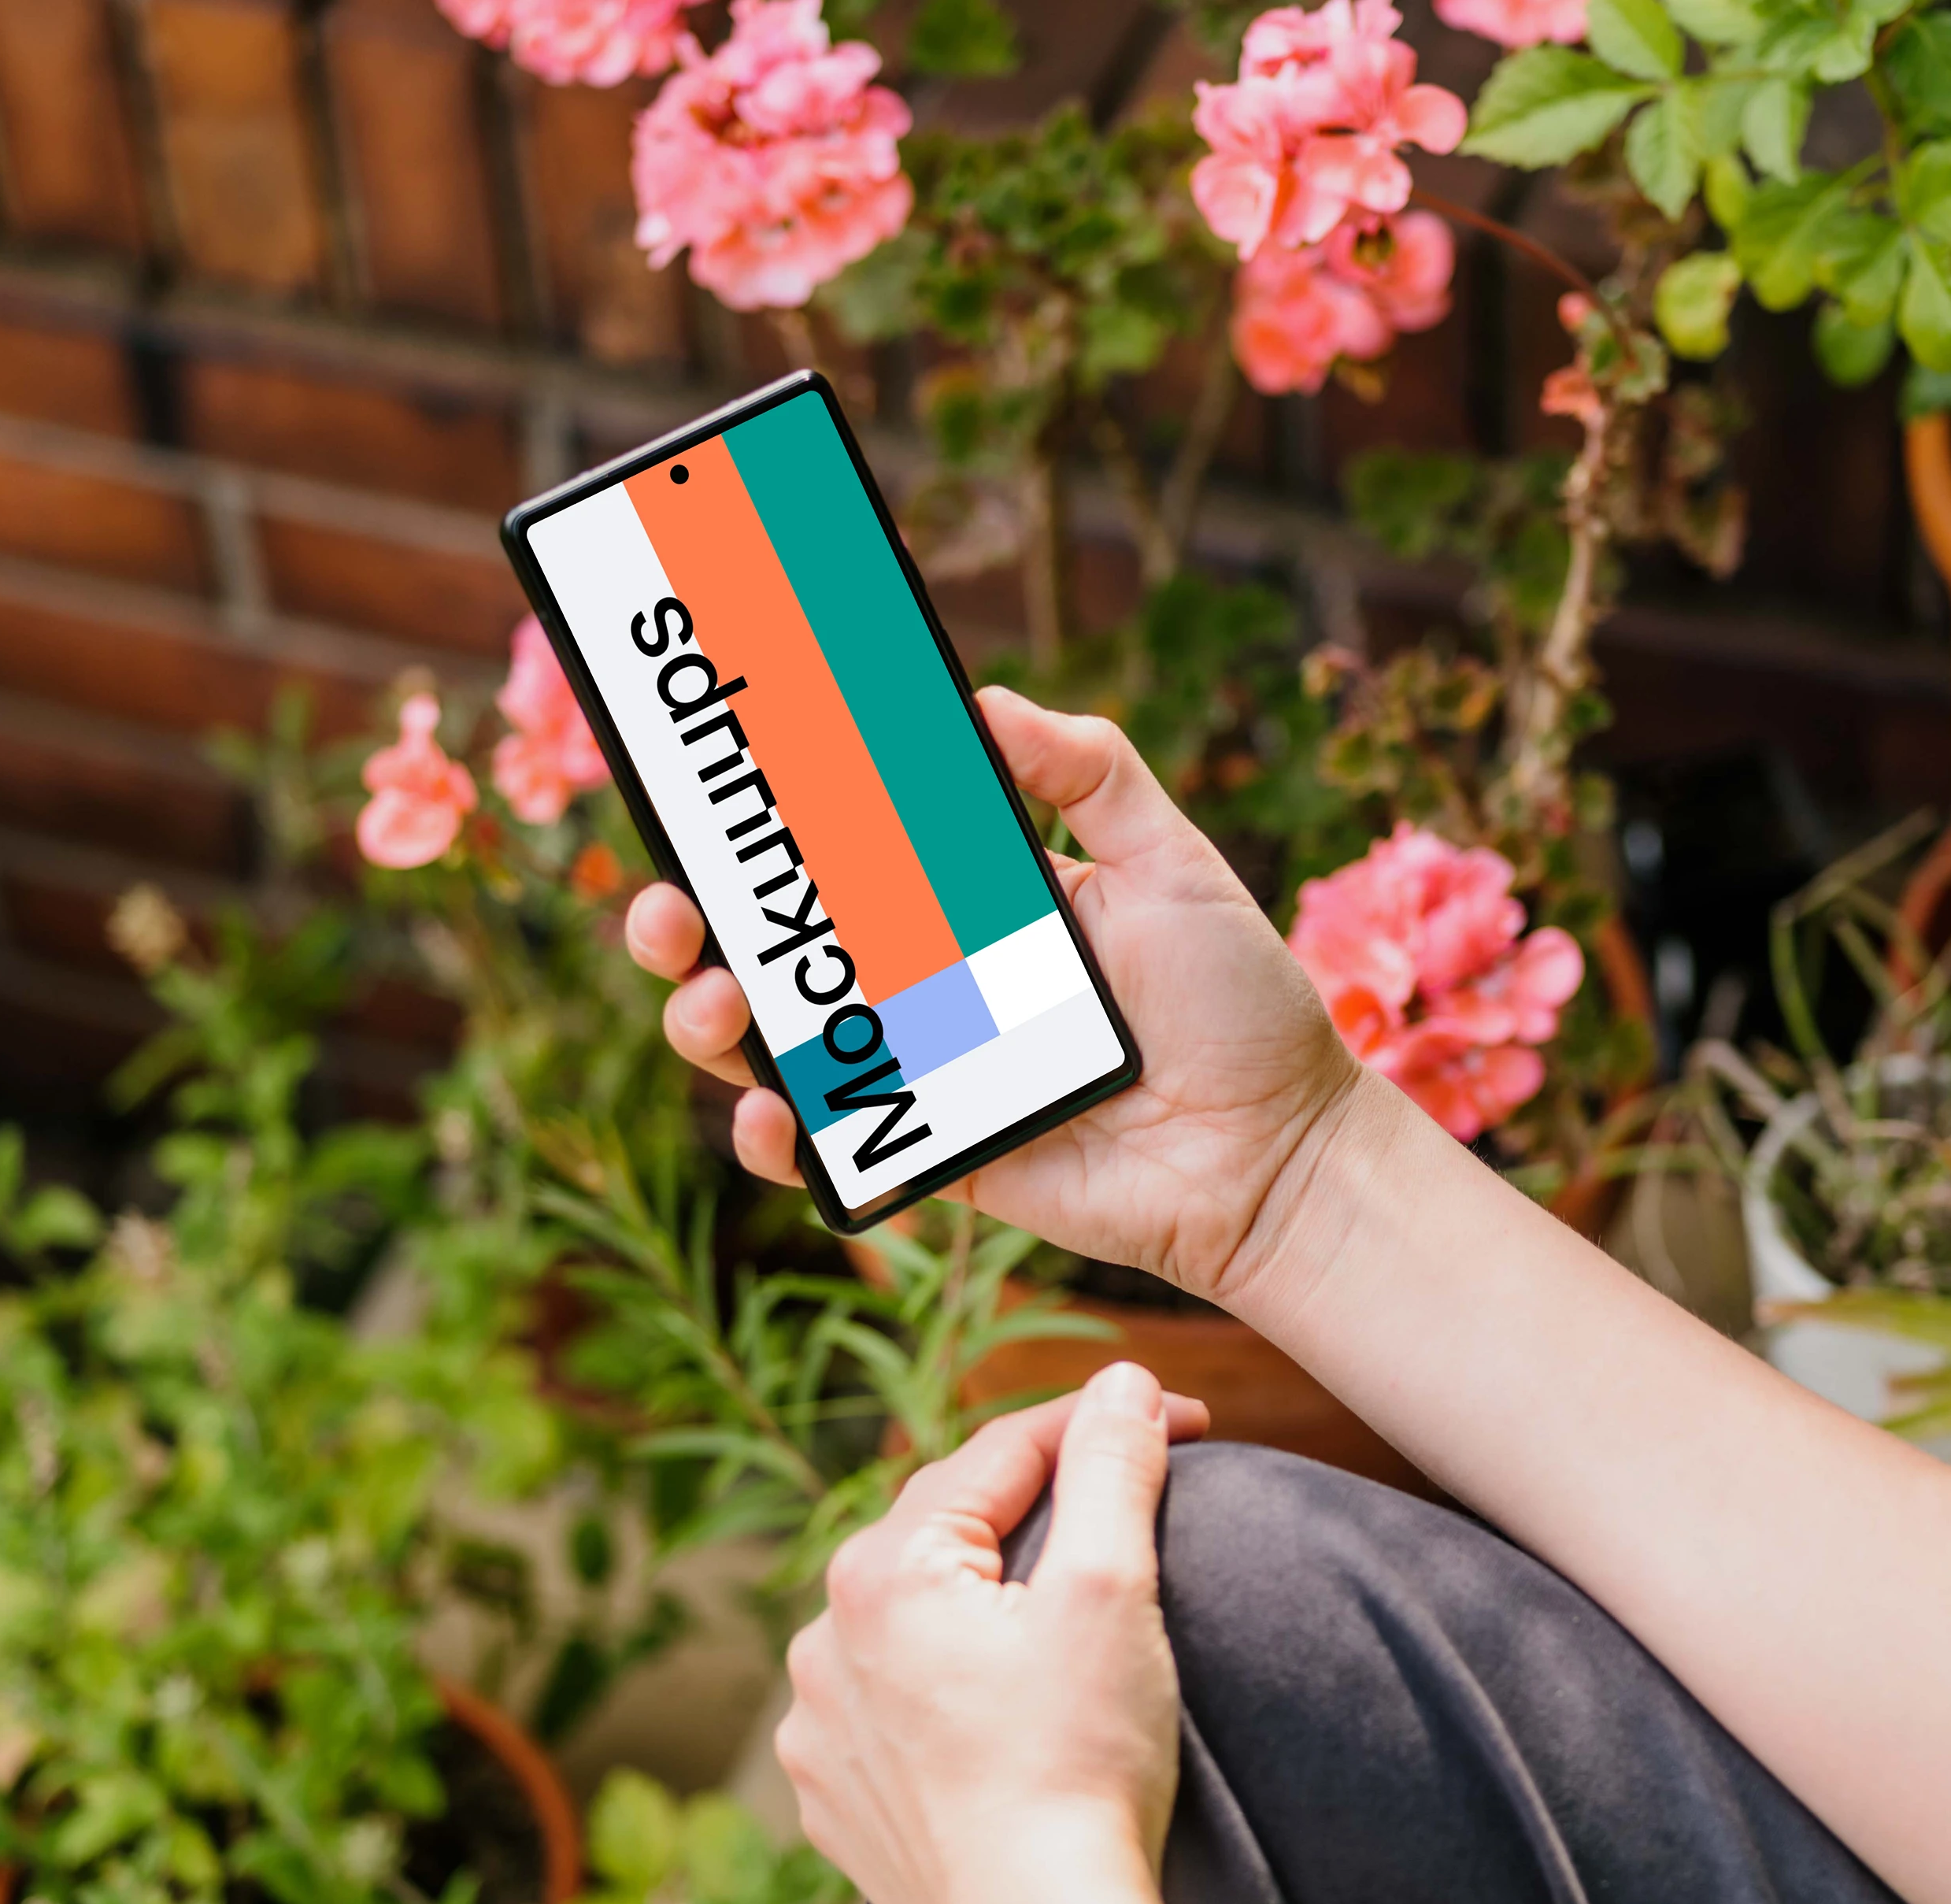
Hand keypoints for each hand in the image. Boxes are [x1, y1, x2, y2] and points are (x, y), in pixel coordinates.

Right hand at [623, 689, 1378, 1304]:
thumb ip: (1088, 770)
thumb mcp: (1171, 860)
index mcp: (966, 902)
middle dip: (690, 925)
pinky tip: (770, 1114)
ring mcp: (925, 1073)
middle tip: (669, 909)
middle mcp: (929, 984)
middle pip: (775, 948)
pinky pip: (837, 1148)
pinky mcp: (940, 1157)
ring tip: (714, 1003)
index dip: (758, 829)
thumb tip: (982, 699)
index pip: (837, 853)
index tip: (700, 788)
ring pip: (776, 1046)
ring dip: (711, 1022)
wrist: (1281, 1151)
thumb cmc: (1238, 1004)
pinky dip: (780, 1139)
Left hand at [775, 1362, 1203, 1903]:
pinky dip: (946, 1699)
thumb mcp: (1112, 1592)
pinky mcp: (839, 1806)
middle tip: (1129, 1507)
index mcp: (882, 1571)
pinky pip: (893, 1718)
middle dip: (1036, 1515)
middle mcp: (824, 1643)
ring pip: (911, 1630)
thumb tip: (1124, 1386)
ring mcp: (821, 1733)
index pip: (1001, 1455)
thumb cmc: (1078, 1767)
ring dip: (977, 1608)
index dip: (1102, 1426)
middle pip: (947, 1538)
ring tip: (1058, 1620)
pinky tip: (999, 1718)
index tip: (1190, 1422)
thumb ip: (1114, 1471)